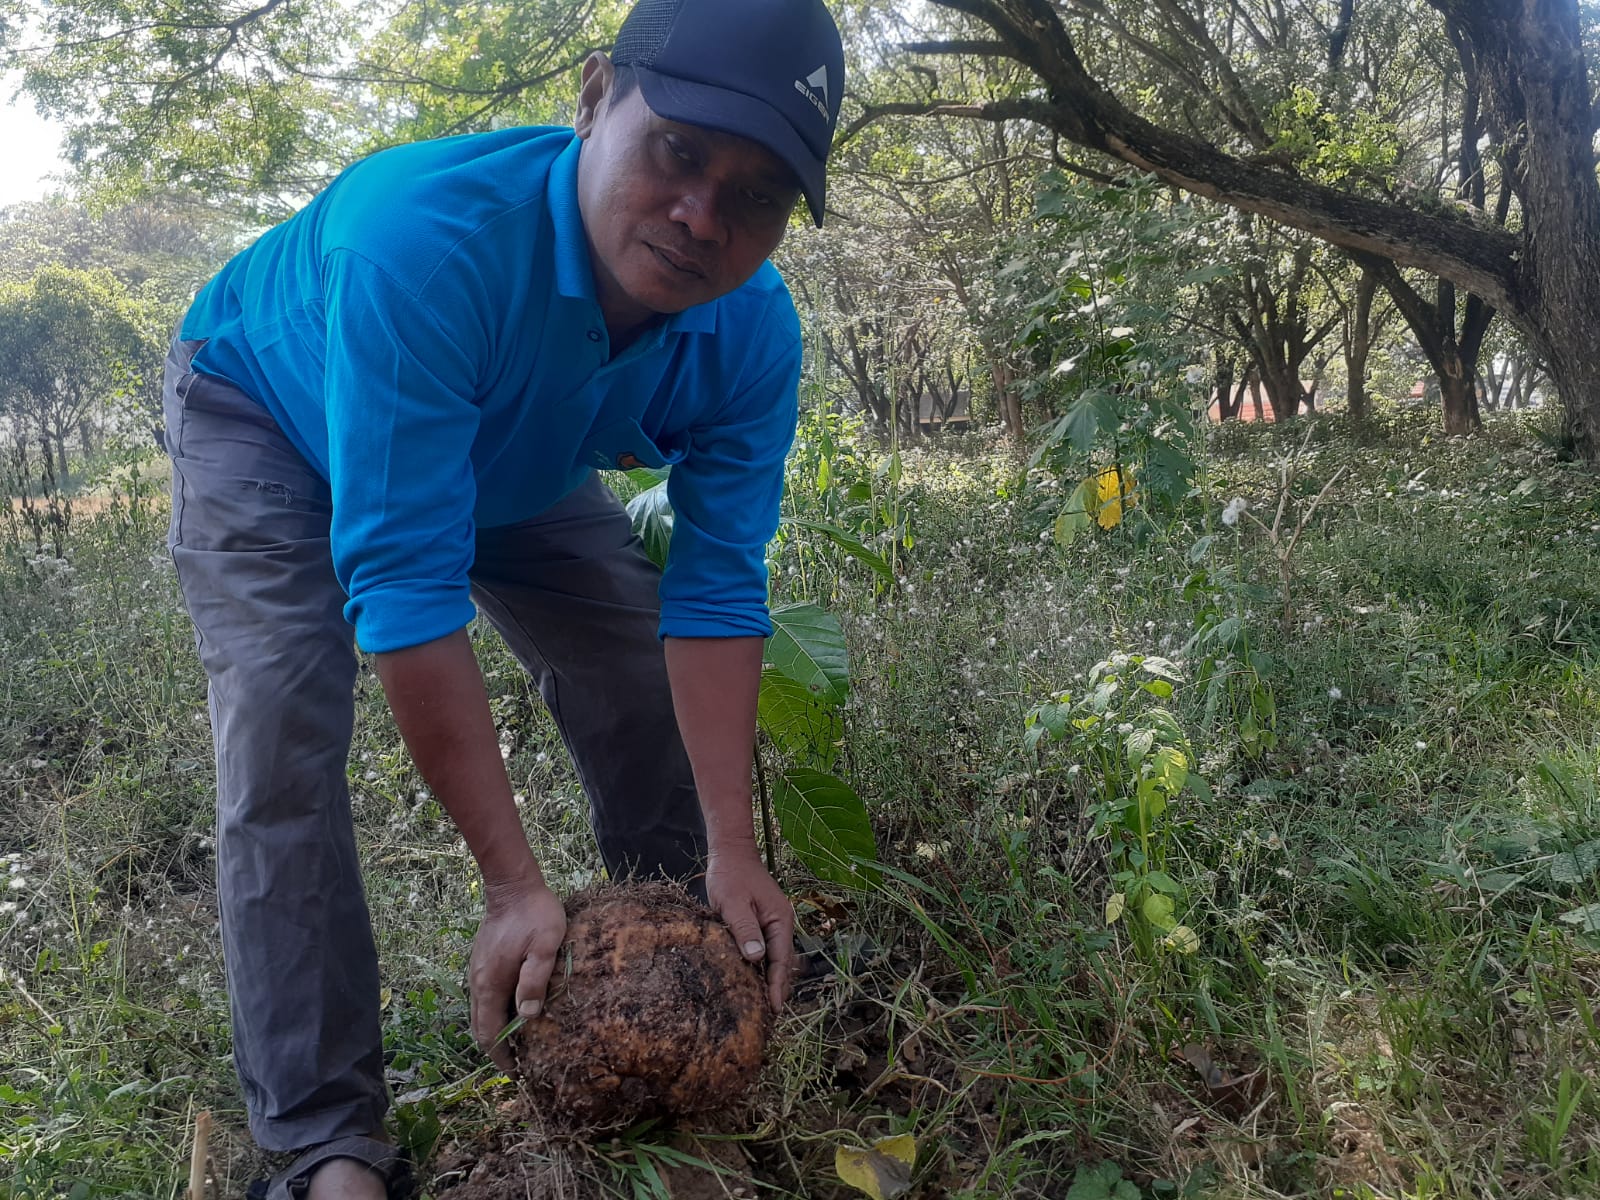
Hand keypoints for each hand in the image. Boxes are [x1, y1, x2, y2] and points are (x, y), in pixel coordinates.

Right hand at [469, 877, 567, 1068]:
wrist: (512, 885)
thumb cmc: (533, 914)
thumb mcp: (544, 947)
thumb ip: (534, 980)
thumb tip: (527, 1016)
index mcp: (490, 984)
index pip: (488, 1034)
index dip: (501, 1058)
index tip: (517, 1073)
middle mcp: (478, 982)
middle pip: (481, 1027)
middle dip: (498, 1049)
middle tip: (522, 1063)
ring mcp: (477, 971)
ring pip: (482, 1012)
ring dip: (497, 1030)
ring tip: (522, 1042)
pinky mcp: (483, 962)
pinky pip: (486, 997)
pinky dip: (497, 1012)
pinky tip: (517, 1011)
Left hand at [705, 846, 794, 1012]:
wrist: (730, 853)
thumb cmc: (731, 875)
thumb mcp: (734, 903)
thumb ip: (745, 929)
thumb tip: (756, 959)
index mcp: (780, 920)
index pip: (780, 960)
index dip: (777, 985)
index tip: (774, 1008)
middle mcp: (780, 924)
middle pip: (782, 963)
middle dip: (777, 988)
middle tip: (768, 1016)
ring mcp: (773, 924)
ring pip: (775, 958)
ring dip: (770, 979)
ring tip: (762, 1005)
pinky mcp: (761, 924)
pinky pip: (766, 950)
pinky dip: (762, 967)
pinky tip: (752, 980)